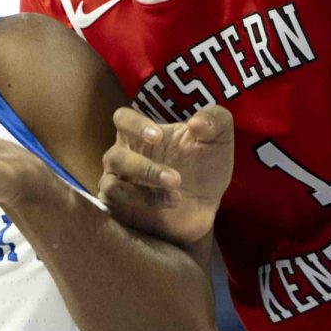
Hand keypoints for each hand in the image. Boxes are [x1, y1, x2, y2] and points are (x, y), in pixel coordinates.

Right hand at [100, 105, 233, 244]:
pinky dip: (138, 207)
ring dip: (141, 193)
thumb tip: (196, 123)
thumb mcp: (220, 138)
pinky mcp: (118, 211)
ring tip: (176, 197)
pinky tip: (166, 207)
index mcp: (140, 135)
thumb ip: (215, 119)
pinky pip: (113, 209)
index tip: (158, 137)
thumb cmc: (205, 166)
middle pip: (114, 156)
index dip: (134, 125)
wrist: (206, 207)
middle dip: (145, 168)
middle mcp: (123, 158)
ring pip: (110, 185)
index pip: (122, 118)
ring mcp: (117, 186)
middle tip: (177, 179)